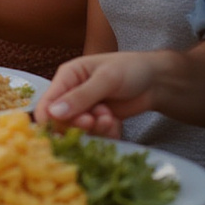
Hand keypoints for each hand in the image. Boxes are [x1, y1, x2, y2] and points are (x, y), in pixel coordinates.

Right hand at [34, 53, 160, 136]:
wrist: (157, 80)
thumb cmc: (130, 69)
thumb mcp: (106, 79)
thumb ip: (81, 96)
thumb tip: (54, 113)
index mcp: (67, 77)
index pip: (47, 103)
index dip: (52, 119)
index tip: (68, 127)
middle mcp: (71, 94)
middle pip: (61, 121)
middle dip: (79, 124)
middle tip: (95, 120)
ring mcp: (85, 109)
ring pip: (79, 131)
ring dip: (95, 129)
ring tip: (110, 118)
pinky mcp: (98, 122)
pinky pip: (95, 136)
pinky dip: (105, 134)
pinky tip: (115, 124)